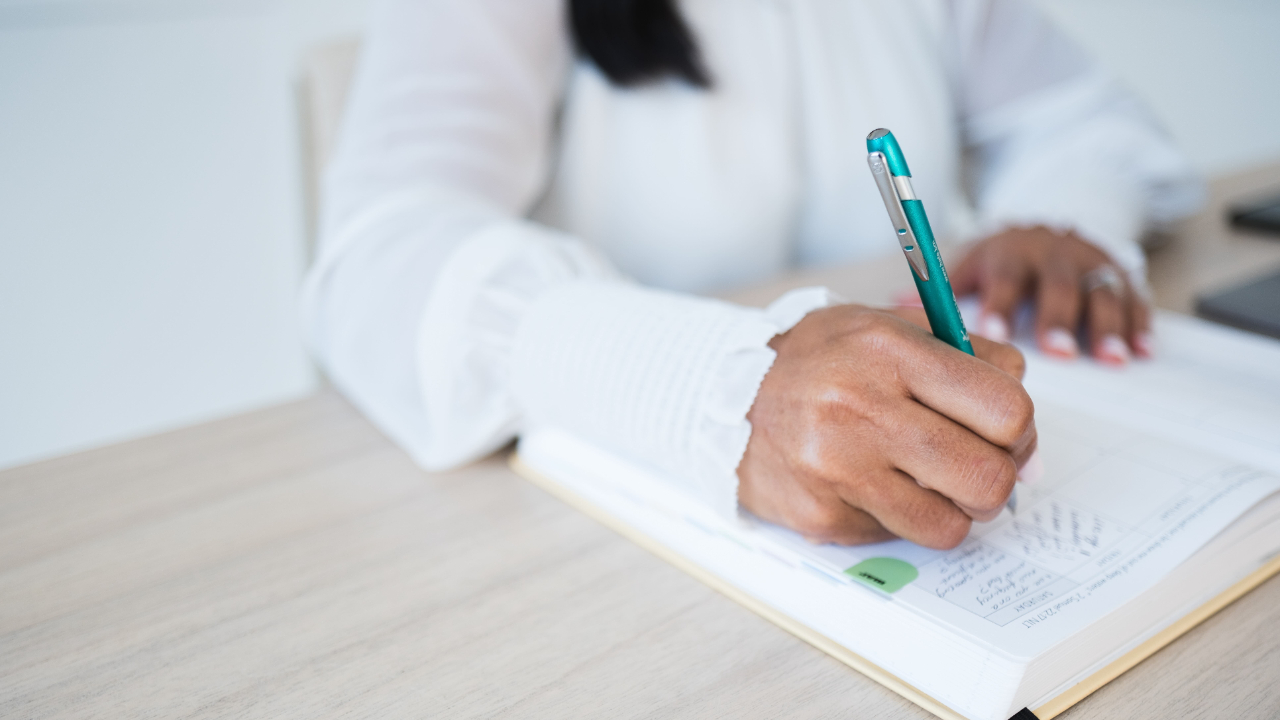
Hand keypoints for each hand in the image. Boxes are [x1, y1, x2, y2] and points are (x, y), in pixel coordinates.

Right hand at [738, 305, 1036, 548]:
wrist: (725, 397)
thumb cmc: (821, 362)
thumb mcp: (888, 326)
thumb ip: (969, 359)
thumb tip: (1026, 438)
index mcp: (886, 351)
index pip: (1005, 409)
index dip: (1020, 429)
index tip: (1005, 432)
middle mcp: (859, 409)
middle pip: (989, 478)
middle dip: (997, 479)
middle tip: (975, 465)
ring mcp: (835, 468)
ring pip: (952, 524)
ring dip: (952, 508)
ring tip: (925, 479)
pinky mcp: (820, 516)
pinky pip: (900, 537)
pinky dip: (900, 518)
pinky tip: (871, 486)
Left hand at [951, 226, 1151, 364]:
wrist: (1049, 230)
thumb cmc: (1004, 260)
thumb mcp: (972, 264)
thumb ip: (942, 288)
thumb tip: (897, 305)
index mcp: (1011, 252)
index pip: (1005, 276)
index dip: (1000, 303)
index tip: (994, 333)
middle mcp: (1054, 253)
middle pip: (1058, 283)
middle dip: (1058, 317)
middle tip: (1056, 351)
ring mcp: (1091, 263)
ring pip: (1103, 290)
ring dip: (1107, 325)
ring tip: (1110, 359)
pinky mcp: (1123, 275)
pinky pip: (1136, 298)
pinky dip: (1141, 325)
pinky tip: (1142, 351)